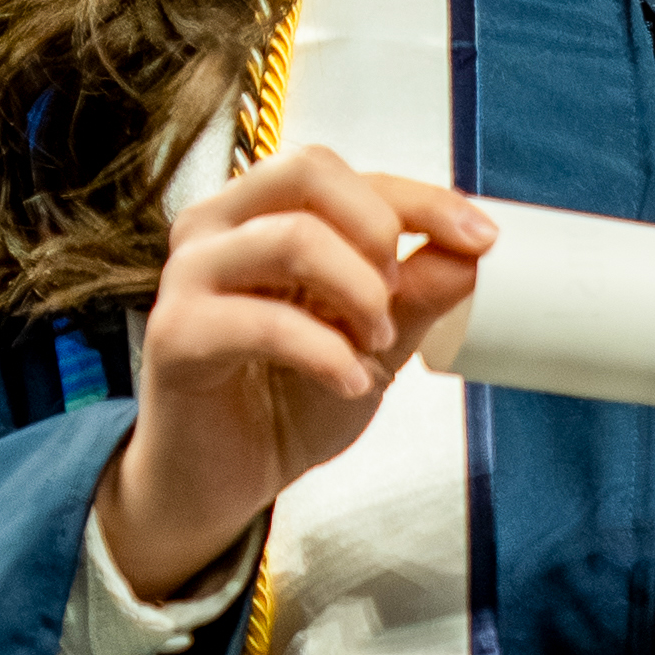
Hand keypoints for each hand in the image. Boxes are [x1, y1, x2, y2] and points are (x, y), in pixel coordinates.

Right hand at [94, 147, 494, 599]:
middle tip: (399, 295)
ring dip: (357, 293)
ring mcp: (189, 275)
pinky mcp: (175, 333)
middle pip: (306, 172)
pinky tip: (350, 382)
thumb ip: (415, 294)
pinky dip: (325, 352)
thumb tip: (470, 252)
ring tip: (376, 347)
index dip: (419, 198)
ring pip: (290, 237)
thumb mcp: (372, 343)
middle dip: (377, 228)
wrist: (220, 481)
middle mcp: (216, 227)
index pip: (342, 174)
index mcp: (260, 212)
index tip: (480, 236)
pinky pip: (265, 321)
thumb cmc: (284, 401)